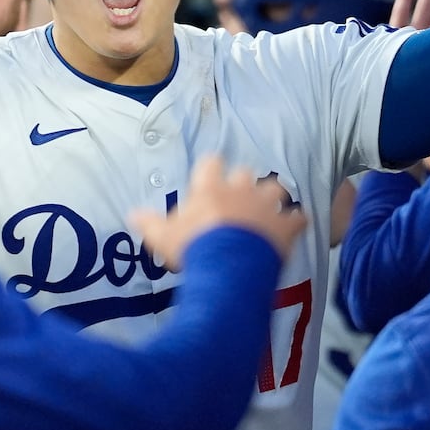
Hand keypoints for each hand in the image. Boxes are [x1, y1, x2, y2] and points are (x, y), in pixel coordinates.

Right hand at [130, 156, 305, 269]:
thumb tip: (131, 214)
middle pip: (245, 173)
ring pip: (276, 189)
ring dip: (273, 197)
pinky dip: (297, 221)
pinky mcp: (285, 225)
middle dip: (244, 184)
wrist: (229, 266)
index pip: (211, 163)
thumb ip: (150, 223)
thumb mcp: (163, 237)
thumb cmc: (193, 248)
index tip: (210, 176)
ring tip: (271, 207)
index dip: (211, 168)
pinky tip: (297, 225)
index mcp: (210, 189)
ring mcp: (265, 205)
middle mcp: (239, 190)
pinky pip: (298, 217)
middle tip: (239, 198)